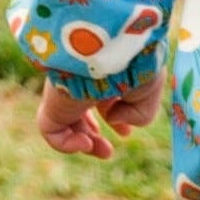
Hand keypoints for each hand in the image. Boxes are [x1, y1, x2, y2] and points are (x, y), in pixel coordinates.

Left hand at [37, 73, 162, 158]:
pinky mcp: (51, 103)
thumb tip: (114, 119)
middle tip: (108, 151)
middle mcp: (81, 81)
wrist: (113, 47)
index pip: (102, 97)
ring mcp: (65, 92)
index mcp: (104, 73)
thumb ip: (139, 114)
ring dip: (84, 143)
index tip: (126, 133)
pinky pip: (50, 130)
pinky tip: (86, 143)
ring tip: (103, 151)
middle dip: (94, 135)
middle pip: (79, 113)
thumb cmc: (137, 65)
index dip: (114, 117)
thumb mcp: (149, 93)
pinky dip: (66, 144)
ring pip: (64, 123)